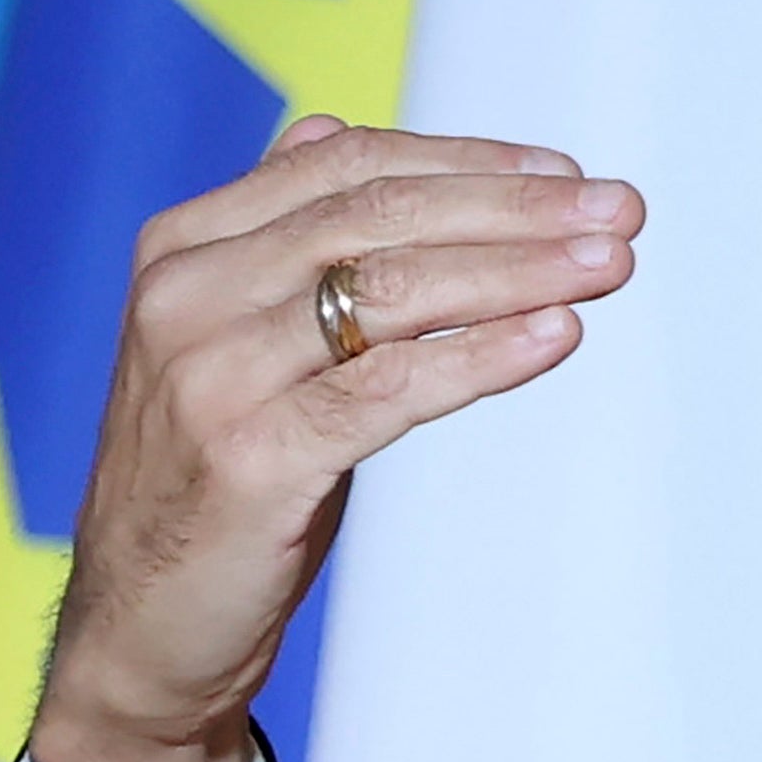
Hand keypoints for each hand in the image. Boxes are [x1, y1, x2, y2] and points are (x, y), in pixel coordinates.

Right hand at [25, 116, 642, 761]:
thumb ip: (282, 241)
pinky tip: (555, 336)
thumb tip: (338, 130)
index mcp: (184, 247)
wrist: (142, 630)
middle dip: (516, 210)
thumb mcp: (237, 337)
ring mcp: (212, 376)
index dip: (468, 161)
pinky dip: (482, 356)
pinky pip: (390, 388)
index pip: (346, 167)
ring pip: (395, 292)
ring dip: (520, 271)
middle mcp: (187, 296)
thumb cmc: (215, 474)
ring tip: (609, 265)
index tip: (566, 173)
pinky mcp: (251, 459)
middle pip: (380, 219)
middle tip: (619, 210)